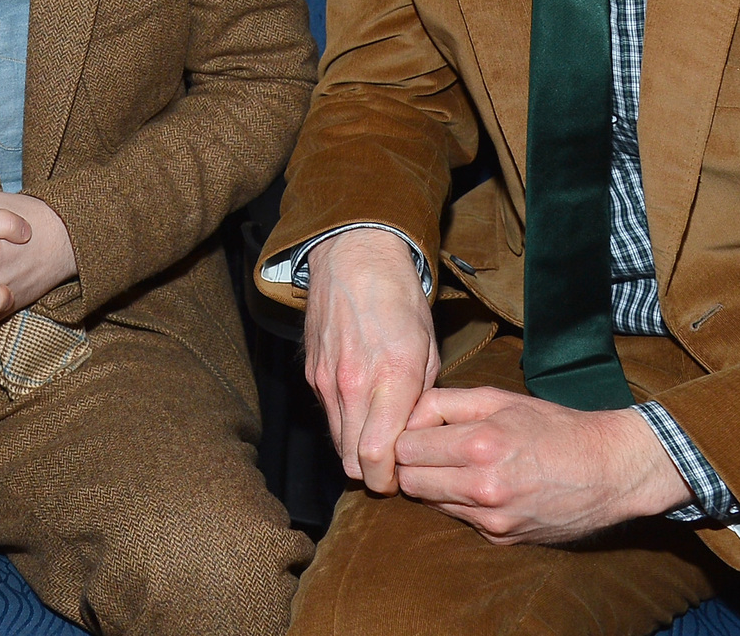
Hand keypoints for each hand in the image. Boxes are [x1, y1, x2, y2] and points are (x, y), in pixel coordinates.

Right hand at [303, 227, 437, 493]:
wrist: (354, 259)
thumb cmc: (400, 300)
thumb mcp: (428, 347)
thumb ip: (421, 397)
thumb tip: (416, 434)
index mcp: (392, 378)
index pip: (378, 456)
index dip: (389, 480)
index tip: (402, 478)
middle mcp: (354, 384)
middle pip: (353, 460)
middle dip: (373, 472)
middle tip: (393, 465)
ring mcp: (327, 380)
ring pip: (338, 443)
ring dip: (357, 450)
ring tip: (378, 439)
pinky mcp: (312, 373)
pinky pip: (328, 415)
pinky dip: (344, 423)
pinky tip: (362, 408)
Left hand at [394, 387, 692, 544]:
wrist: (609, 471)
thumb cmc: (552, 427)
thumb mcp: (498, 398)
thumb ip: (444, 403)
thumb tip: (406, 417)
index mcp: (479, 445)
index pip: (405, 450)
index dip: (404, 438)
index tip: (415, 431)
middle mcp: (482, 488)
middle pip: (410, 482)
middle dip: (411, 465)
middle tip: (428, 450)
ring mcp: (492, 519)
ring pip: (430, 504)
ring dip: (434, 485)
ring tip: (456, 465)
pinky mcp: (501, 538)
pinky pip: (459, 519)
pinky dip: (460, 503)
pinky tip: (481, 485)